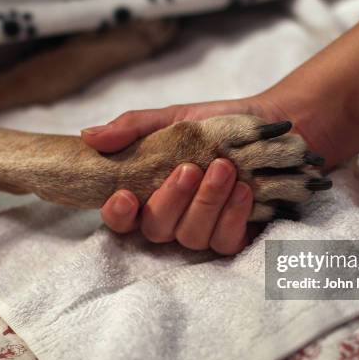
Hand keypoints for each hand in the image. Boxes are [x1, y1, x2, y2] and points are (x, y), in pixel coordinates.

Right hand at [81, 96, 288, 254]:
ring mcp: (202, 228)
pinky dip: (232, 216)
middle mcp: (172, 216)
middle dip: (171, 200)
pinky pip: (224, 242)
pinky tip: (243, 191)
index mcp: (149, 191)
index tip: (123, 195)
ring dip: (206, 204)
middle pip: (155, 230)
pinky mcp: (232, 235)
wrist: (269, 125)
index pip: (121, 218)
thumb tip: (88, 135)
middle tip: (190, 168)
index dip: (117, 214)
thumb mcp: (174, 117)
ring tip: (224, 169)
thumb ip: (134, 127)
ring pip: (191, 236)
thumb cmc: (215, 123)